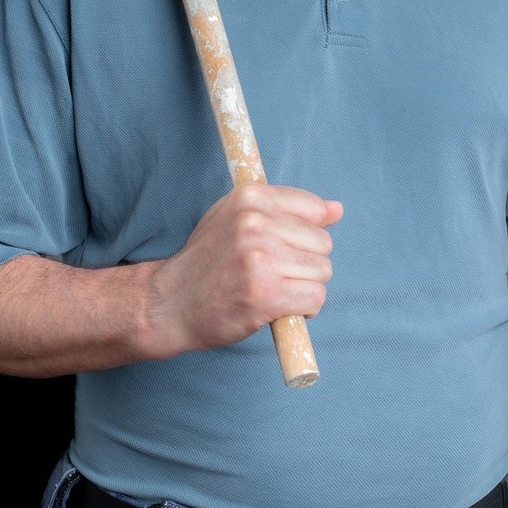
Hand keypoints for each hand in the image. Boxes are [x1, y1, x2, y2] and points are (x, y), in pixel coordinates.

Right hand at [151, 183, 343, 351]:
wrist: (170, 303)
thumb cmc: (207, 262)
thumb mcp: (236, 219)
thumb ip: (286, 210)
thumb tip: (337, 209)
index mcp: (250, 197)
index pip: (314, 209)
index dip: (305, 235)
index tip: (282, 248)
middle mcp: (255, 223)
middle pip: (323, 243)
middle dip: (305, 264)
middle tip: (273, 274)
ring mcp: (260, 258)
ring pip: (322, 272)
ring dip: (304, 287)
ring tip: (273, 290)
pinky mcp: (264, 294)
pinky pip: (315, 298)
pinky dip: (304, 309)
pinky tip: (278, 308)